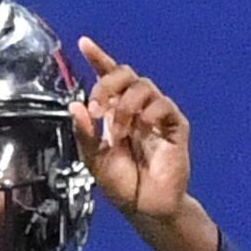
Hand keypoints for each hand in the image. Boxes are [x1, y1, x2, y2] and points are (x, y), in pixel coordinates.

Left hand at [69, 38, 217, 250]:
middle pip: (125, 74)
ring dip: (125, 106)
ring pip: (143, 86)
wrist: (145, 207)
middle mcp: (136, 109)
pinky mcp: (175, 127)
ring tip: (118, 132)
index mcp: (115, 112)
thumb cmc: (122, 184)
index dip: (98, 58)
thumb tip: (75, 106)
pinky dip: (148, 112)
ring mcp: (157, 116)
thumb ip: (84, 134)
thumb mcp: (94, 160)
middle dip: (107, 84)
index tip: (83, 43)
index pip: (108, 77)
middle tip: (96, 107)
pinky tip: (141, 129)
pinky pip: (163, 105)